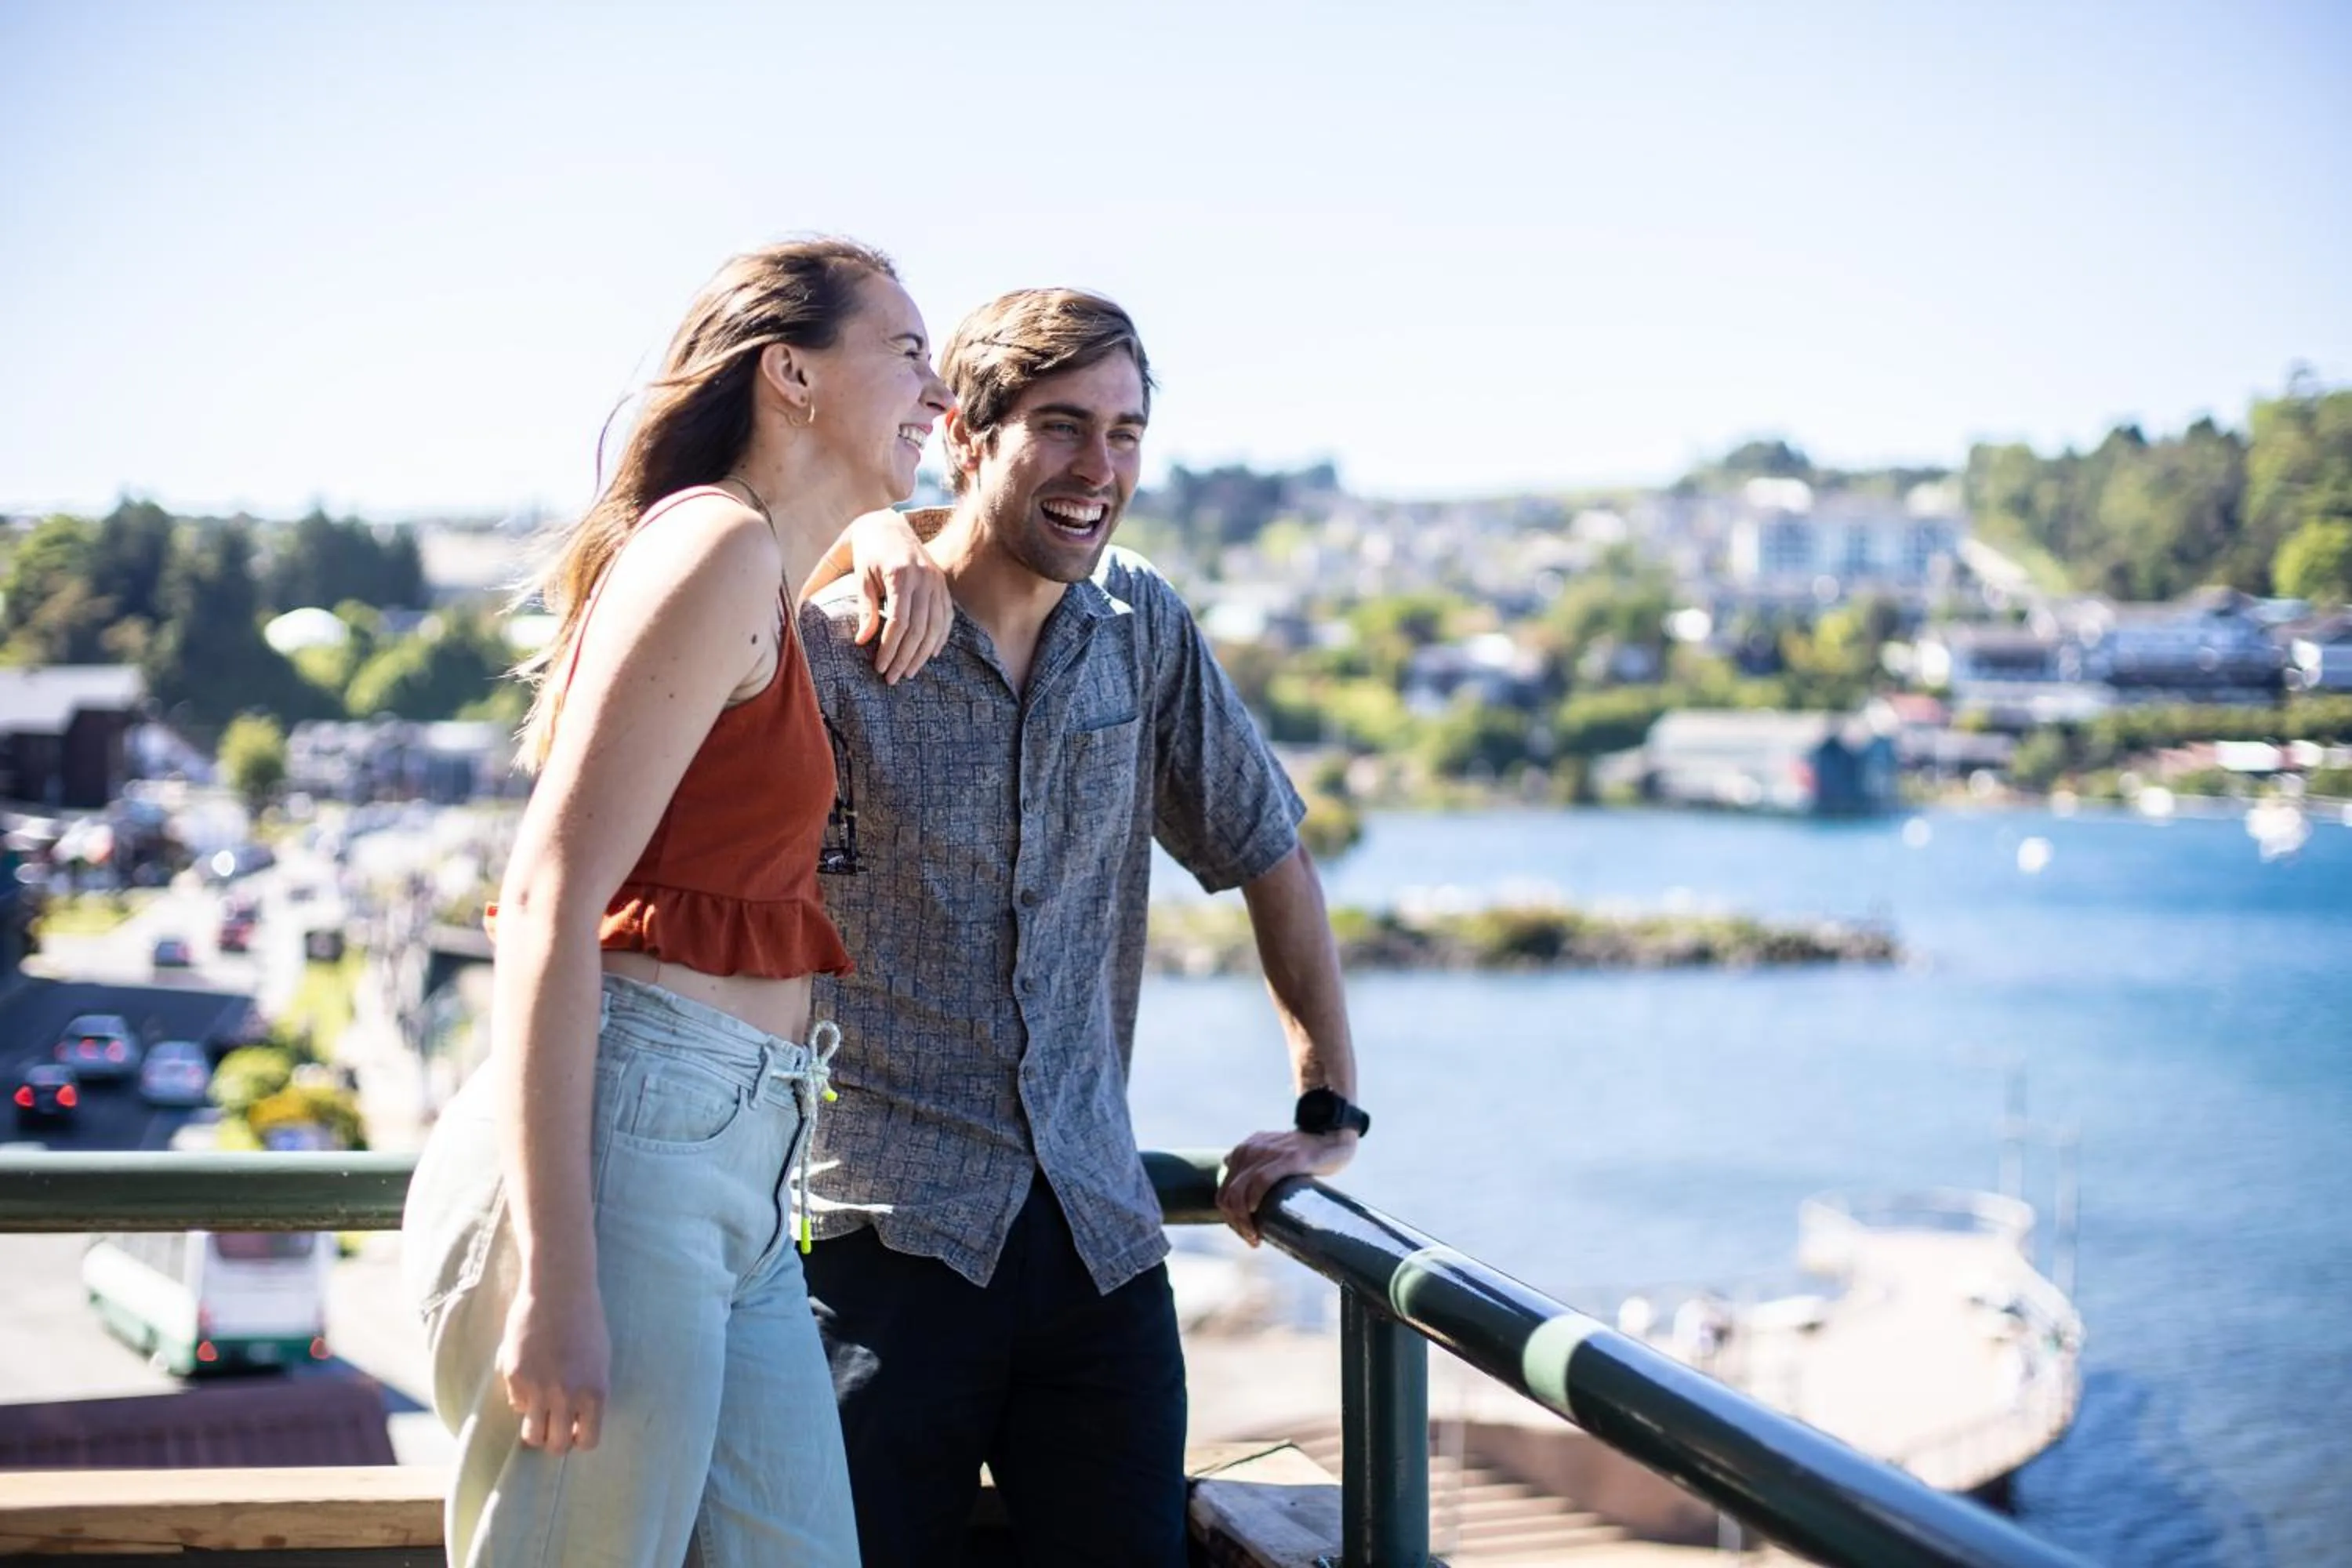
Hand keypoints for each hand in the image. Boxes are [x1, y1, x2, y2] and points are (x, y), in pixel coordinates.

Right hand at [495, 1280, 609, 1454]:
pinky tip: (529, 1375)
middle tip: (554, 1426)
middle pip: (556, 1446)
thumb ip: (589, 1393)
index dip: (580, 1438)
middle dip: (555, 1440)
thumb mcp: (600, 1360)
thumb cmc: (586, 1321)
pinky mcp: (514, 1377)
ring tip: (539, 1410)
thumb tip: (577, 1424)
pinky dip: (521, 1397)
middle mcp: (567, 1396)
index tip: (576, 1430)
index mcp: (595, 1392)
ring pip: (531, 1436)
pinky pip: (515, 1404)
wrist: (559, 1289)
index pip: (587, 1442)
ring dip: (535, 1427)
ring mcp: (538, 1388)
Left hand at [846, 509, 951, 683]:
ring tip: (908, 672)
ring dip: (922, 654)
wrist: (887, 526)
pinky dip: (940, 638)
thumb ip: (866, 609)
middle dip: (904, 657)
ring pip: (935, 626)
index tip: (879, 667)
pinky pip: (946, 617)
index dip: (889, 648)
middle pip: (918, 628)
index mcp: (901, 575)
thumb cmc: (868, 554)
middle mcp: (924, 578)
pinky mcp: (943, 584)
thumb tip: (862, 642)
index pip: (899, 621)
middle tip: (891, 678)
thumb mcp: (861, 578)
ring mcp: (937, 581)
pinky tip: (932, 655)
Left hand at [1216, 1127, 1356, 1245]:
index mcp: (1245, 1150)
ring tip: (1256, 1235)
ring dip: (1243, 1218)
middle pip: (1229, 1195)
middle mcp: (1252, 1149)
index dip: (1230, 1217)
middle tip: (1252, 1239)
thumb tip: (1226, 1162)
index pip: (1224, 1191)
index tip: (1246, 1233)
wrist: (1332, 1137)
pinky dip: (1254, 1198)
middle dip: (1236, 1222)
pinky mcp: (1289, 1158)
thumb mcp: (1270, 1151)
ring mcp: (1269, 1152)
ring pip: (1240, 1191)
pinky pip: (1261, 1180)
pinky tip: (1256, 1211)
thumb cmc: (1303, 1151)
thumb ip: (1250, 1157)